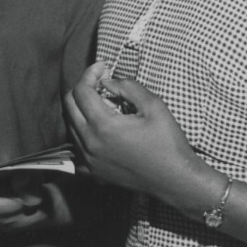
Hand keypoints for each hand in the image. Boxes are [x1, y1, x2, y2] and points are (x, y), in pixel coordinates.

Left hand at [63, 62, 203, 204]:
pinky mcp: (94, 171)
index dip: (90, 73)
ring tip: (104, 103)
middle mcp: (90, 143)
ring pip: (71, 124)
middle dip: (83, 87)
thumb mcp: (154, 106)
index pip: (81, 91)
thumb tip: (107, 82)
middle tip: (102, 81)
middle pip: (69, 105)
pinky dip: (82, 131)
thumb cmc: (168, 143)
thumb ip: (127, 87)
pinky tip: (98, 128)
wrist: (177, 180)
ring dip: (82, 108)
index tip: (103, 66)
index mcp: (103, 125)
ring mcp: (89, 159)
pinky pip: (77, 146)